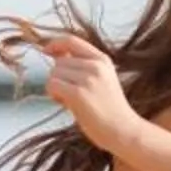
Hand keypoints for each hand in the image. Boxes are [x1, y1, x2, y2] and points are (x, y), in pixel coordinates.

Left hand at [38, 36, 133, 150]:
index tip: (46, 51)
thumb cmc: (110, 110)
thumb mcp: (102, 79)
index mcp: (102, 59)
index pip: (72, 40)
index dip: (55, 44)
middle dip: (59, 78)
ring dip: (56, 89)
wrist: (123, 130)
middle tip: (70, 95)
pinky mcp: (79, 93)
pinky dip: (54, 95)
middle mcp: (95, 65)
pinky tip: (66, 105)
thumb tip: (57, 56)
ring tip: (72, 102)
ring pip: (53, 74)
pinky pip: (52, 85)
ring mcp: (88, 79)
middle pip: (59, 62)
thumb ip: (83, 66)